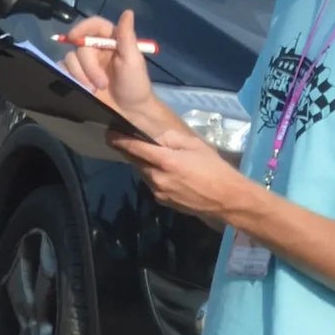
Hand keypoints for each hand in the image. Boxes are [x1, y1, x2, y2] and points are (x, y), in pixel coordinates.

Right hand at [55, 9, 160, 129]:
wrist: (128, 111)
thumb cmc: (135, 85)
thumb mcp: (133, 60)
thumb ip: (127, 37)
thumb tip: (127, 12)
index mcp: (111, 40)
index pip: (94, 25)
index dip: (83, 27)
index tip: (74, 36)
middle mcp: (95, 49)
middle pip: (80, 46)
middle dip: (89, 66)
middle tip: (102, 84)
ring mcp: (84, 64)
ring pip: (69, 59)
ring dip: (81, 76)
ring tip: (96, 90)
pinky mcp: (75, 77)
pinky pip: (62, 71)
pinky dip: (70, 79)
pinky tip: (82, 89)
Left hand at [111, 124, 250, 228]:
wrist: (226, 198)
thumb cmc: (214, 168)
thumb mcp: (195, 145)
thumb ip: (172, 139)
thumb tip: (155, 137)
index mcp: (166, 161)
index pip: (135, 148)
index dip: (120, 140)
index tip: (108, 133)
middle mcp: (157, 178)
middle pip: (136, 162)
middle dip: (131, 152)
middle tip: (127, 142)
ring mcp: (158, 192)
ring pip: (143, 173)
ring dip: (144, 165)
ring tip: (154, 158)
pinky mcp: (163, 201)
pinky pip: (152, 184)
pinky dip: (154, 177)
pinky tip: (167, 174)